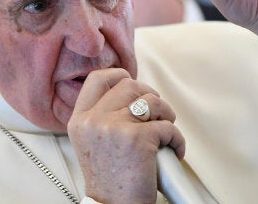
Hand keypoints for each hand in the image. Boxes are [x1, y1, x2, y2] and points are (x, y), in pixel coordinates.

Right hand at [68, 68, 184, 202]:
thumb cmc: (109, 181)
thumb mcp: (93, 143)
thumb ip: (103, 117)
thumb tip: (132, 96)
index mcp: (80, 120)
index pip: (97, 79)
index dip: (120, 75)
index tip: (134, 86)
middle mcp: (94, 120)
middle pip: (130, 85)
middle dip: (150, 96)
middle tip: (157, 114)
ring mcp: (115, 127)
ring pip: (153, 101)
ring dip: (167, 115)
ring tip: (167, 132)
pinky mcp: (139, 138)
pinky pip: (168, 127)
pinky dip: (177, 139)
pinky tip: (174, 151)